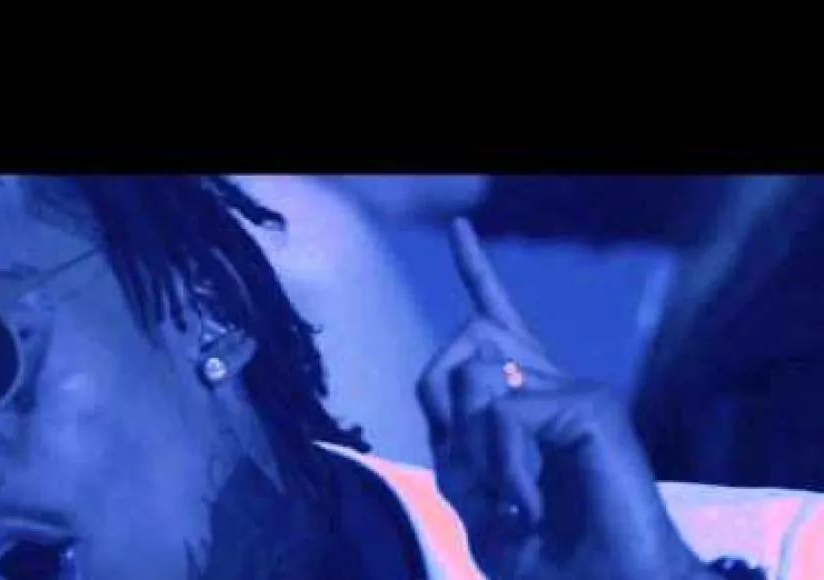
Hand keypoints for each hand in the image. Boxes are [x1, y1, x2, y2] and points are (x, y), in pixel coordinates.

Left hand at [418, 218, 708, 579]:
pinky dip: (500, 470)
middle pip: (462, 347)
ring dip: (474, 457)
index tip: (458, 229)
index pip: (497, 322)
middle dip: (446, 417)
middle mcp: (552, 382)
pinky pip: (504, 417)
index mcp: (529, 398)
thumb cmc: (547, 557)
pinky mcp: (590, 404)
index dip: (475, 272)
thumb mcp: (479, 502)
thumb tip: (468, 378)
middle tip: (482, 488)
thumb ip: (459, 442)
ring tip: (513, 502)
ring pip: (474, 384)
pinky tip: (528, 504)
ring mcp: (575, 389)